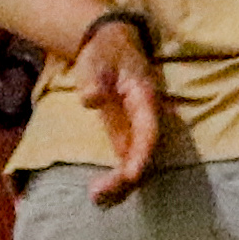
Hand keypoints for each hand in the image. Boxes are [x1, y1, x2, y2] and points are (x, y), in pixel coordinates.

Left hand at [68, 16, 163, 199]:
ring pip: (138, 164)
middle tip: (95, 194)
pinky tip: (98, 191)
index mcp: (144, 99)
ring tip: (95, 197)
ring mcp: (137, 129)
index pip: (148, 132)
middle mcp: (146, 118)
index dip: (141, 156)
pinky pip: (127, 163)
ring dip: (121, 185)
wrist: (110, 42)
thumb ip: (94, 79)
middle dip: (125, 180)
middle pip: (145, 156)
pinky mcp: (126, 136)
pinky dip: (117, 181)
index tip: (128, 177)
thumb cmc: (104, 50)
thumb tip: (90, 99)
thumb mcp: (96, 59)